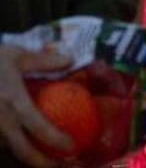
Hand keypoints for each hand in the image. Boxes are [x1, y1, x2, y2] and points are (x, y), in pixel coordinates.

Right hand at [0, 45, 73, 166]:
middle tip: (60, 165)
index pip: (38, 126)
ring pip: (8, 148)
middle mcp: (0, 119)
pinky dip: (12, 146)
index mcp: (13, 100)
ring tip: (43, 159)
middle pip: (22, 150)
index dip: (55, 140)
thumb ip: (45, 61)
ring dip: (27, 157)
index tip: (71, 147)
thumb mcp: (17, 56)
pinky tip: (23, 145)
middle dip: (42, 163)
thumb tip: (70, 60)